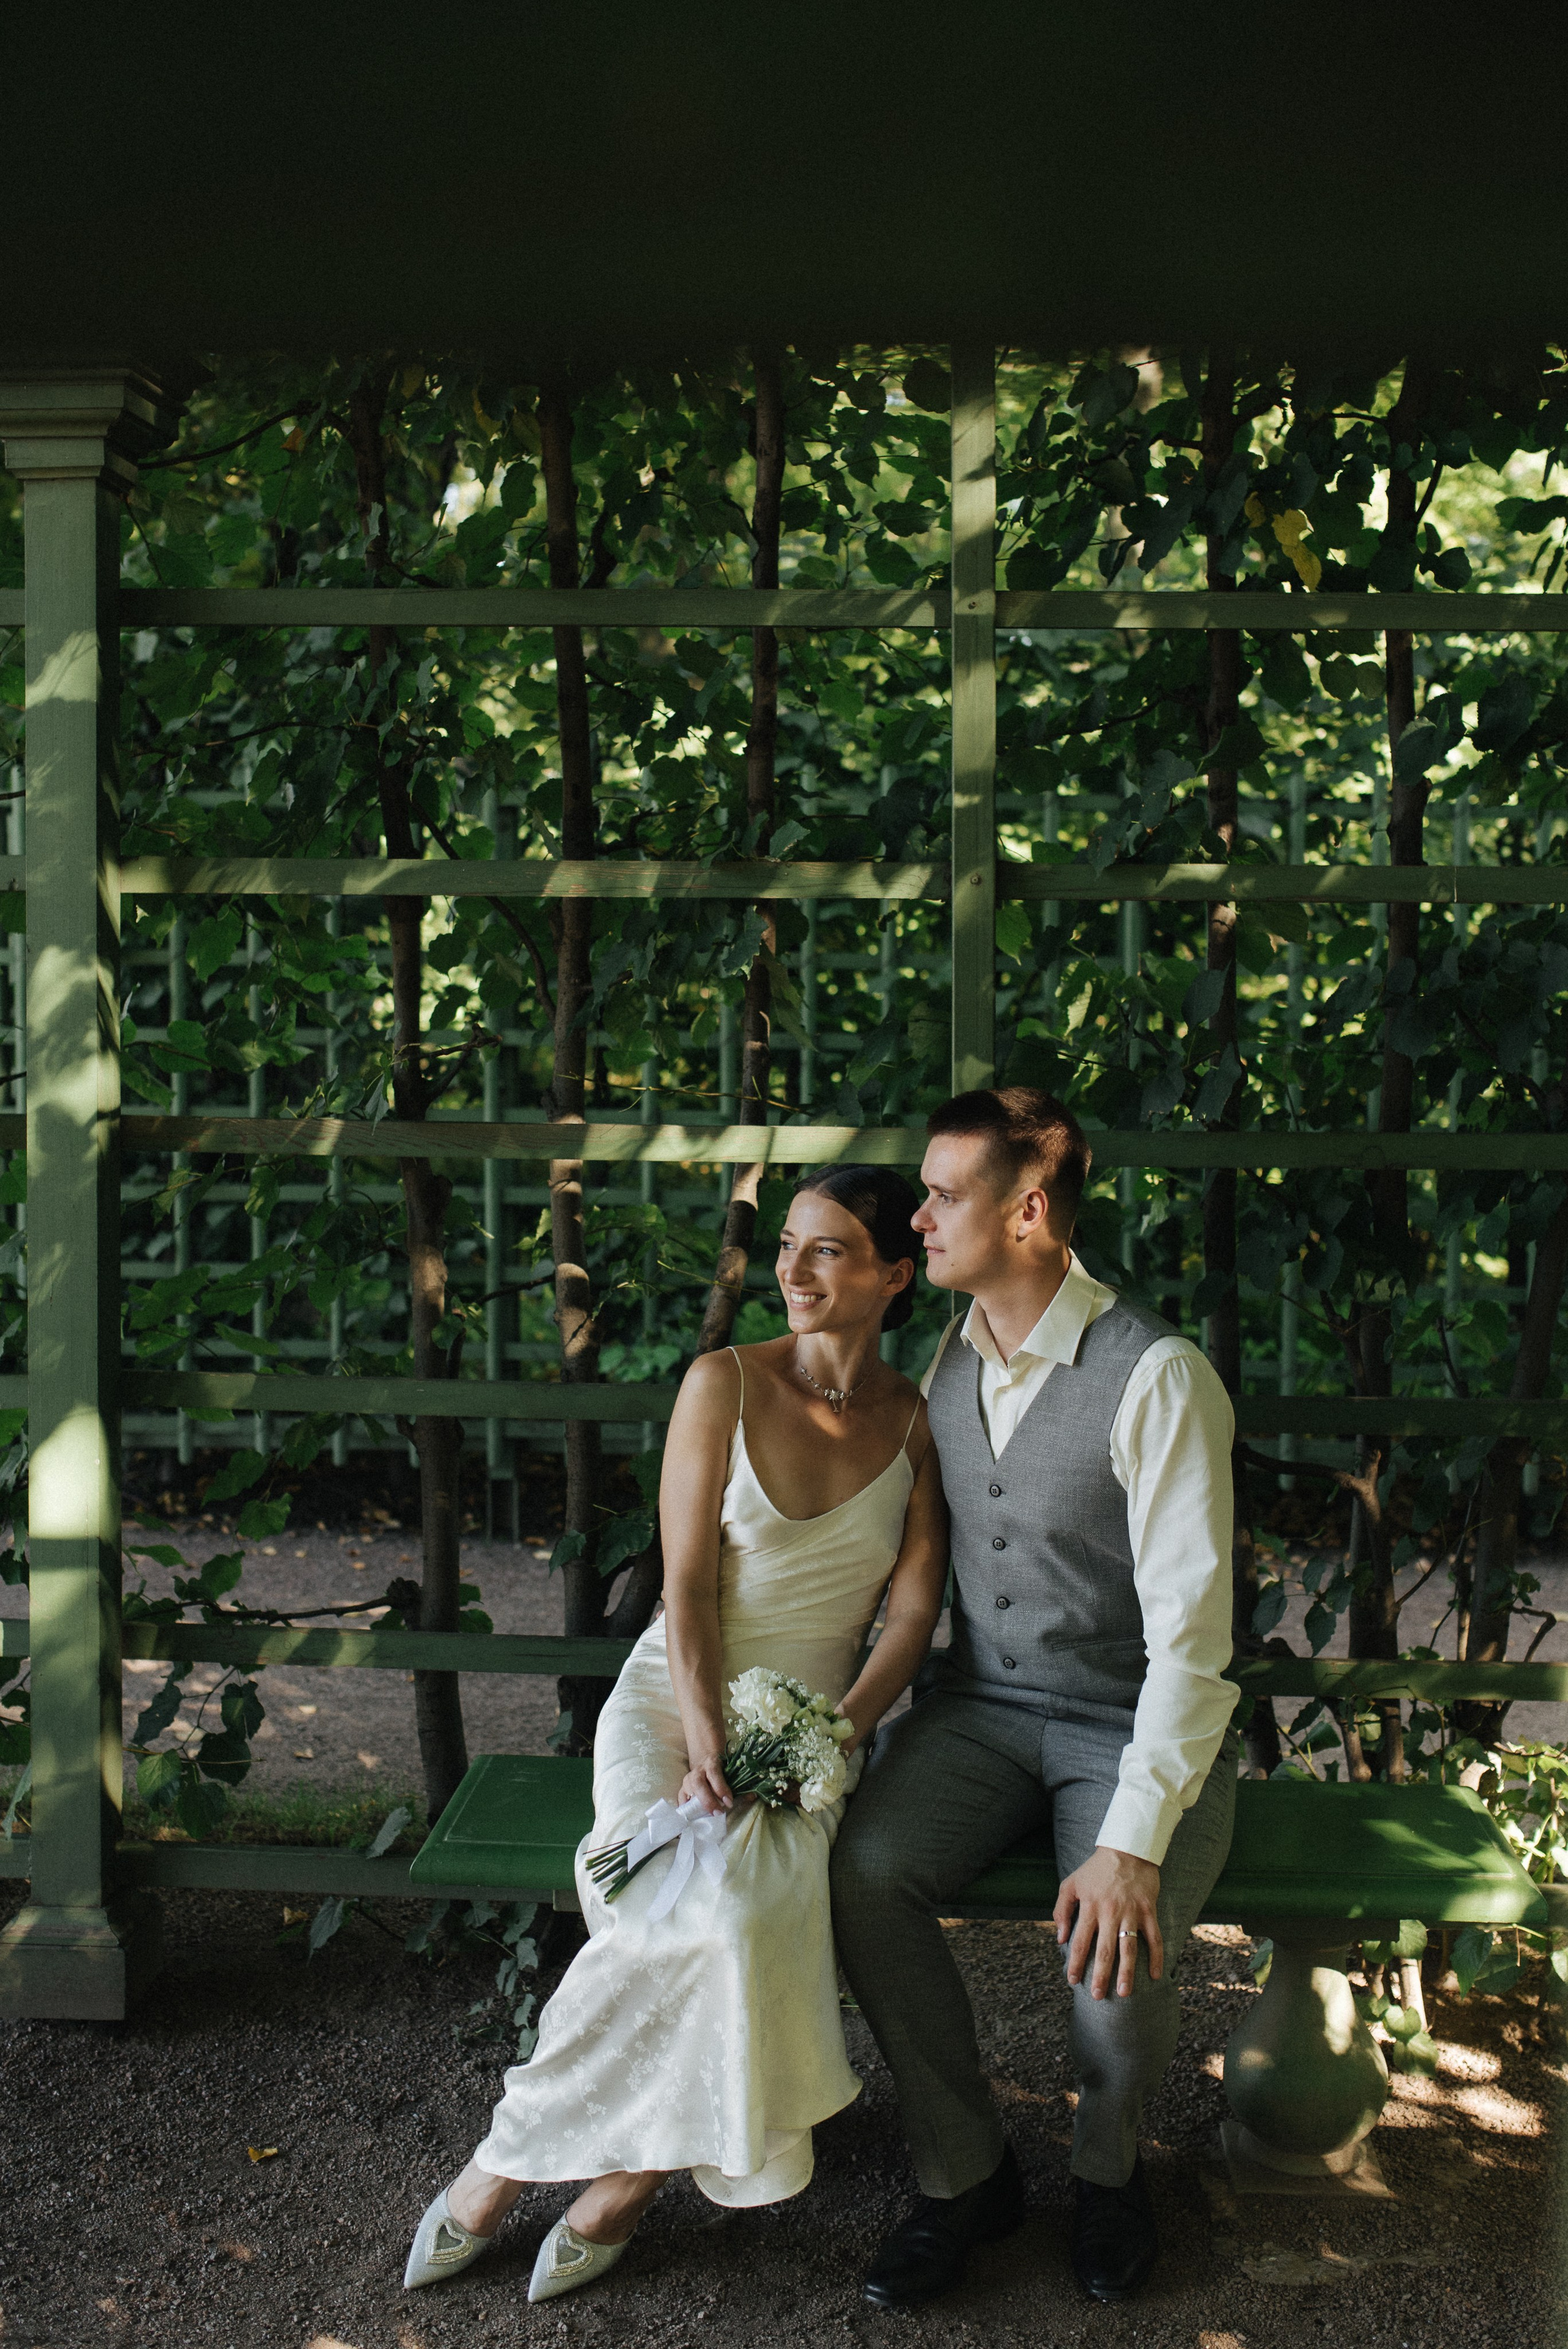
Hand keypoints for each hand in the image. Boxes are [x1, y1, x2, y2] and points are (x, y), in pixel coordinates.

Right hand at [677, 1757, 734, 1813]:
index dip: (721, 1789)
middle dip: (708, 1800)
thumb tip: (739, 1800)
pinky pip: (681, 1797)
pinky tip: (691, 1815)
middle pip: (698, 1783)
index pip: (714, 1774)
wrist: (707, 1759)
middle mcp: (698, 1770)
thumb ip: (734, 1782)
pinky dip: (685, 1806)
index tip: (729, 1803)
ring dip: (697, 1805)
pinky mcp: (683, 1786)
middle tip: (718, 1812)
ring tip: (707, 1815)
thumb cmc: (721, 1767)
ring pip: (688, 1790)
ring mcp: (689, 1778)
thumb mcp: (729, 1769)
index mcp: (711, 1762)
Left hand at [1052, 1846, 1162, 2000]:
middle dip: (1100, 1976)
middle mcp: (1110, 1912)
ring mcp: (1131, 1912)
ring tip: (1125, 1993)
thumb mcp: (1071, 1883)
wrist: (1127, 1848)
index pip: (1080, 1941)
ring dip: (1127, 1973)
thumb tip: (1060, 1938)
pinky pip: (1154, 1937)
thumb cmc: (1096, 1869)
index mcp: (1090, 1907)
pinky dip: (1156, 1957)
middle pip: (1104, 1950)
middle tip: (1098, 1996)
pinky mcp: (1148, 1910)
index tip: (1072, 1981)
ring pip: (1129, 1948)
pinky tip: (1156, 1975)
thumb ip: (1062, 1910)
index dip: (1075, 1963)